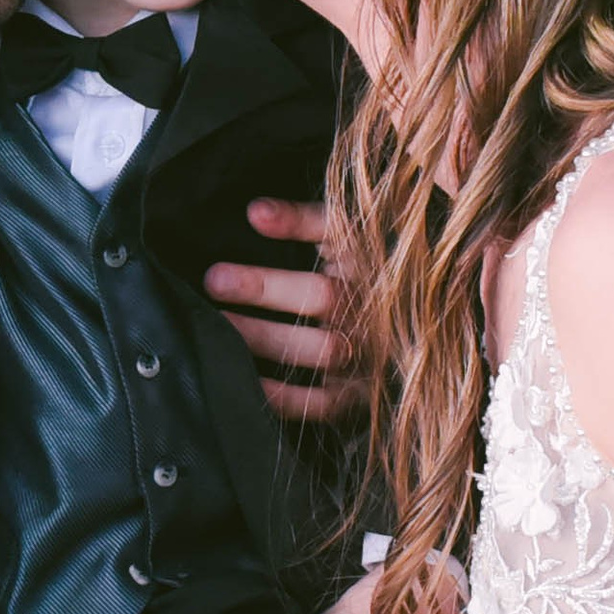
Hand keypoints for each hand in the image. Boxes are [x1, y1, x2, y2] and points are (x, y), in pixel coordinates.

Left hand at [205, 197, 359, 422]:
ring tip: (219, 324)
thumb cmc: (354, 278)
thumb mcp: (341, 238)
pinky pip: (322, 402)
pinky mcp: (354, 394)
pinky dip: (285, 397)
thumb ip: (304, 221)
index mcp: (366, 261)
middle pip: (321, 296)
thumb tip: (255, 212)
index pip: (336, 234)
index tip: (254, 215)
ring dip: (265, 337)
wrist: (399, 340)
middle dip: (263, 288)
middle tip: (214, 279)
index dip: (296, 223)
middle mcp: (369, 306)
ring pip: (320, 348)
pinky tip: (250, 382)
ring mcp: (365, 353)